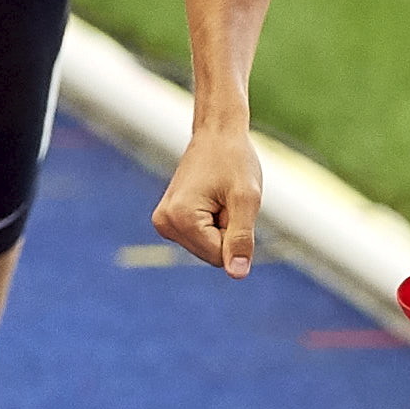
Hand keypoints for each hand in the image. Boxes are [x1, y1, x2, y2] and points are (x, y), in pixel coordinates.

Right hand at [151, 122, 263, 275]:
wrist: (217, 134)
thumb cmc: (234, 160)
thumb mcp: (246, 199)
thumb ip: (241, 238)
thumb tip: (237, 274)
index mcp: (180, 218)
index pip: (219, 256)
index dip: (235, 232)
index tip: (230, 201)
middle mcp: (164, 223)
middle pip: (211, 255)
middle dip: (226, 231)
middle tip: (226, 199)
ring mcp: (163, 222)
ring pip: (206, 249)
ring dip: (220, 227)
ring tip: (218, 198)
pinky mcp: (167, 220)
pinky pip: (200, 239)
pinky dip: (212, 224)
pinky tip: (210, 201)